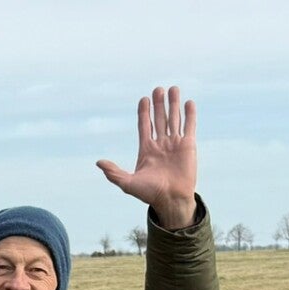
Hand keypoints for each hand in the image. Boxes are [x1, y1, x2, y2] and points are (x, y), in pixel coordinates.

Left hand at [95, 86, 197, 231]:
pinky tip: (188, 103)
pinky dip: (190, 115)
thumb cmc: (149, 194)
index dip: (144, 112)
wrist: (171, 200)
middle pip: (159, 119)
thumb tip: (98, 163)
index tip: (144, 99)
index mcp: (147, 150)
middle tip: (158, 89)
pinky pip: (189, 127)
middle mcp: (161, 144)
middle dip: (158, 104)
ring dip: (173, 104)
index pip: (144, 125)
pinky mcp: (188, 146)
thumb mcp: (128, 183)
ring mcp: (175, 144)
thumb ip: (114, 172)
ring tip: (173, 89)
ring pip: (174, 119)